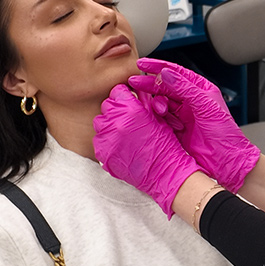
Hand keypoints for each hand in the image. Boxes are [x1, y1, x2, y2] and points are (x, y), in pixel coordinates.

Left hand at [93, 84, 200, 216]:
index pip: (117, 92)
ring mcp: (107, 138)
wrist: (164, 173)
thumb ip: (144, 103)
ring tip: (124, 135)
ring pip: (100, 123)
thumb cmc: (165, 146)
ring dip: (110, 126)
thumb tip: (135, 92)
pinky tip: (120, 147)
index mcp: (131, 109)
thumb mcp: (159, 118)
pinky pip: (99, 140)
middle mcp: (116, 122)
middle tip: (128, 120)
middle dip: (116, 110)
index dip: (124, 96)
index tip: (128, 102)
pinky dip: (107, 142)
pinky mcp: (102, 153)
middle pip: (107, 106)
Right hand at [131, 59, 259, 192]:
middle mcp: (191, 100)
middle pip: (166, 86)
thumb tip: (166, 74)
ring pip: (162, 102)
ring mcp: (183, 114)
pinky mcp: (176, 128)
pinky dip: (155, 116)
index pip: (177, 73)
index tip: (142, 64)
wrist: (226, 161)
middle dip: (150, 84)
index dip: (158, 67)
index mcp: (201, 89)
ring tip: (154, 108)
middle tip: (135, 82)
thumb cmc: (225, 134)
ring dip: (155, 102)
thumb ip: (186, 89)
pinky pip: (160, 118)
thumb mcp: (206, 107)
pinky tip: (153, 116)